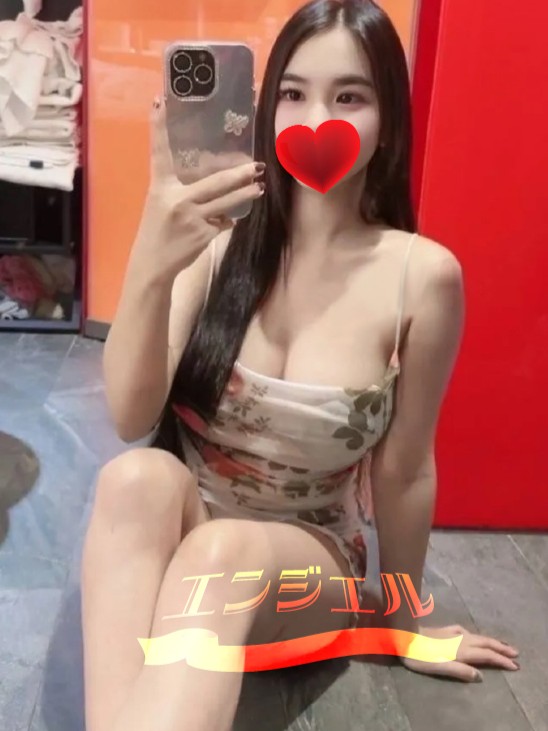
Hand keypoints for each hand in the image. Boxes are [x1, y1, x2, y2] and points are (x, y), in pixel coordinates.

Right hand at [131, 95, 264, 283]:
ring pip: (227, 201)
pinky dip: (227, 220)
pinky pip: (223, 222)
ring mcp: (192, 217)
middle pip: (216, 181)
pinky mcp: (203, 234)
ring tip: (259, 188)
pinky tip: (228, 220)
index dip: (158, 125)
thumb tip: (213, 181)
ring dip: (246, 194)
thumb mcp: (162, 204)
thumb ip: (181, 190)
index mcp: (160, 186)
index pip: (159, 151)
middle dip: (239, 173)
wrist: (153, 264)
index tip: (159, 100)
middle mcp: (176, 198)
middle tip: (256, 165)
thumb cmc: (158, 230)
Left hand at [399, 623, 519, 681]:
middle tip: (515, 653)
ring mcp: (453, 633)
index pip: (486, 655)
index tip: (515, 665)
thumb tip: (480, 676)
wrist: (404, 634)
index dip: (501, 660)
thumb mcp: (439, 667)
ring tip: (502, 644)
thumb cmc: (420, 655)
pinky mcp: (446, 630)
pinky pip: (467, 632)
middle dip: (501, 649)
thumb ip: (460, 671)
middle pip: (485, 643)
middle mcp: (461, 640)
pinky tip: (472, 635)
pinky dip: (476, 635)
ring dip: (492, 641)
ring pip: (477, 636)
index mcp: (462, 651)